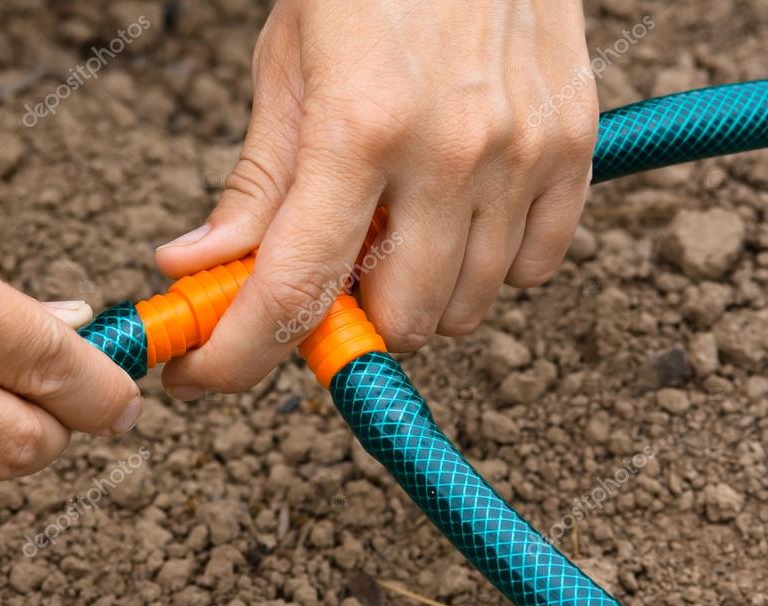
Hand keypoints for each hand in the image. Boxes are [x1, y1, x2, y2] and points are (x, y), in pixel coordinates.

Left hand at [156, 0, 596, 396]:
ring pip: (466, 308)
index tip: (204, 375)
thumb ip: (254, 183)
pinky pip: (536, 268)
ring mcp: (523, 151)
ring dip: (413, 298)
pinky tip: (455, 220)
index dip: (237, 355)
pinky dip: (487, 269)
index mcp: (357, 125)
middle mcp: (451, 150)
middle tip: (323, 279)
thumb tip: (194, 264)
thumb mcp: (286, 67)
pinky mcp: (573, 144)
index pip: (293, 289)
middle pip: (395, 322)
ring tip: (390, 235)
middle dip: (344, 323)